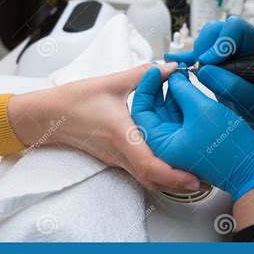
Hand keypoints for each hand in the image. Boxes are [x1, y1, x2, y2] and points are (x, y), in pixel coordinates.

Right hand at [8, 63, 200, 192]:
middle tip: (203, 181)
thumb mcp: (113, 82)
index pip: (149, 165)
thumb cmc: (77, 100)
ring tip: (192, 175)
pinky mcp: (116, 158)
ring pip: (147, 180)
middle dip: (179, 184)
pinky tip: (171, 162)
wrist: (50, 115)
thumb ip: (145, 74)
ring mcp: (117, 159)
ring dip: (169, 182)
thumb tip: (172, 68)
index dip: (173, 176)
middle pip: (153, 180)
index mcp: (121, 134)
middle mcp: (121, 153)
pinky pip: (140, 172)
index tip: (193, 179)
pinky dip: (158, 174)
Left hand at [131, 68, 253, 200]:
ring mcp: (178, 144)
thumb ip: (183, 89)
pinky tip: (187, 86)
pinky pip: (179, 117)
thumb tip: (174, 76)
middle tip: (170, 69)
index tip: (156, 69)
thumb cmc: (228, 147)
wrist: (252, 169)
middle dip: (159, 87)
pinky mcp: (190, 141)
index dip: (146, 86)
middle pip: (152, 111)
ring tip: (180, 73)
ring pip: (166, 113)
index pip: (141, 110)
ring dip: (172, 93)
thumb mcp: (201, 109)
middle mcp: (165, 146)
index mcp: (160, 145)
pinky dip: (182, 102)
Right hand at [165, 16, 253, 135]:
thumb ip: (231, 86)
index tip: (210, 62)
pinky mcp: (211, 62)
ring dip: (195, 56)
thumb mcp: (251, 100)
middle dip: (203, 48)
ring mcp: (222, 51)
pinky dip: (183, 59)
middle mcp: (238, 44)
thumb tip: (204, 70)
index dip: (221, 42)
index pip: (236, 28)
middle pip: (215, 30)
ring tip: (195, 74)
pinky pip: (194, 54)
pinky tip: (171, 60)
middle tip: (201, 70)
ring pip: (202, 40)